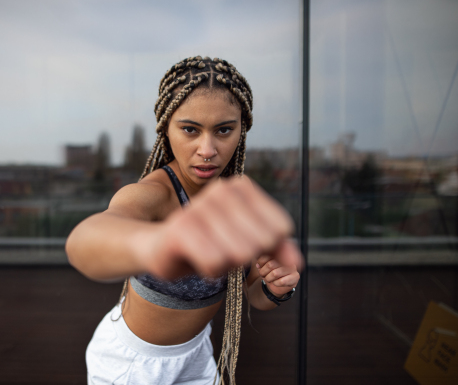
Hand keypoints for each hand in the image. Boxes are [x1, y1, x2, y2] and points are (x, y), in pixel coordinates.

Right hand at [138, 176, 301, 279]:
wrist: (159, 247)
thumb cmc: (207, 243)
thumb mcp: (247, 241)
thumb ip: (277, 248)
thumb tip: (298, 264)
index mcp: (241, 186)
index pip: (280, 229)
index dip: (267, 248)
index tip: (242, 242)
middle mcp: (221, 189)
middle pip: (261, 243)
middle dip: (243, 257)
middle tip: (221, 248)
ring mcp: (200, 206)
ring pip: (239, 255)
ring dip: (225, 265)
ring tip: (207, 252)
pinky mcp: (181, 228)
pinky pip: (215, 263)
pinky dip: (208, 271)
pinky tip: (195, 258)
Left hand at [256, 242, 300, 296]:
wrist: (278, 284)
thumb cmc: (270, 272)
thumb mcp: (263, 265)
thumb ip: (260, 262)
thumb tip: (258, 264)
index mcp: (279, 250)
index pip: (267, 254)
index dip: (261, 262)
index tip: (258, 266)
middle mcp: (288, 257)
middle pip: (270, 264)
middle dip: (263, 272)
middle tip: (262, 274)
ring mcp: (293, 266)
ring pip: (275, 273)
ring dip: (269, 278)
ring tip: (268, 279)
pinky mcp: (296, 276)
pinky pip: (282, 281)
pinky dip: (275, 283)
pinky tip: (276, 282)